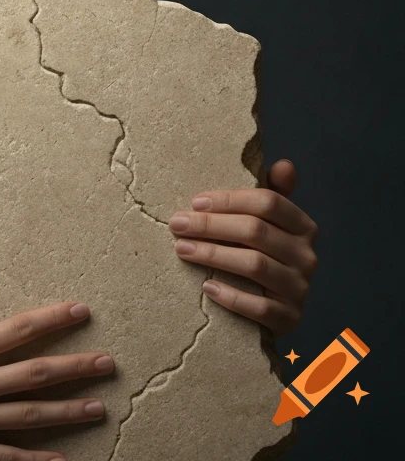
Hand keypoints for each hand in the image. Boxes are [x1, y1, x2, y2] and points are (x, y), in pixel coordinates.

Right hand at [0, 268, 111, 460]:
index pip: (19, 330)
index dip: (53, 318)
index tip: (82, 310)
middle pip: (37, 374)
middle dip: (77, 367)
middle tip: (109, 364)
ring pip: (31, 416)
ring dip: (68, 410)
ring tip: (99, 407)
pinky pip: (7, 458)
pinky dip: (36, 460)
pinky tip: (60, 459)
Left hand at [169, 158, 318, 335]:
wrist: (274, 310)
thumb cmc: (261, 255)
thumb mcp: (267, 224)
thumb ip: (272, 195)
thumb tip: (285, 165)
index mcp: (302, 226)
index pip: (268, 202)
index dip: (229, 200)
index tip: (194, 202)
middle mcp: (306, 256)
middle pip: (255, 231)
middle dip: (211, 225)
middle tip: (176, 224)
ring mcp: (300, 288)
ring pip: (254, 265)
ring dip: (213, 255)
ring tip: (181, 249)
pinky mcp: (290, 318)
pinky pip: (260, 308)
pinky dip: (232, 297)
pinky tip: (206, 287)